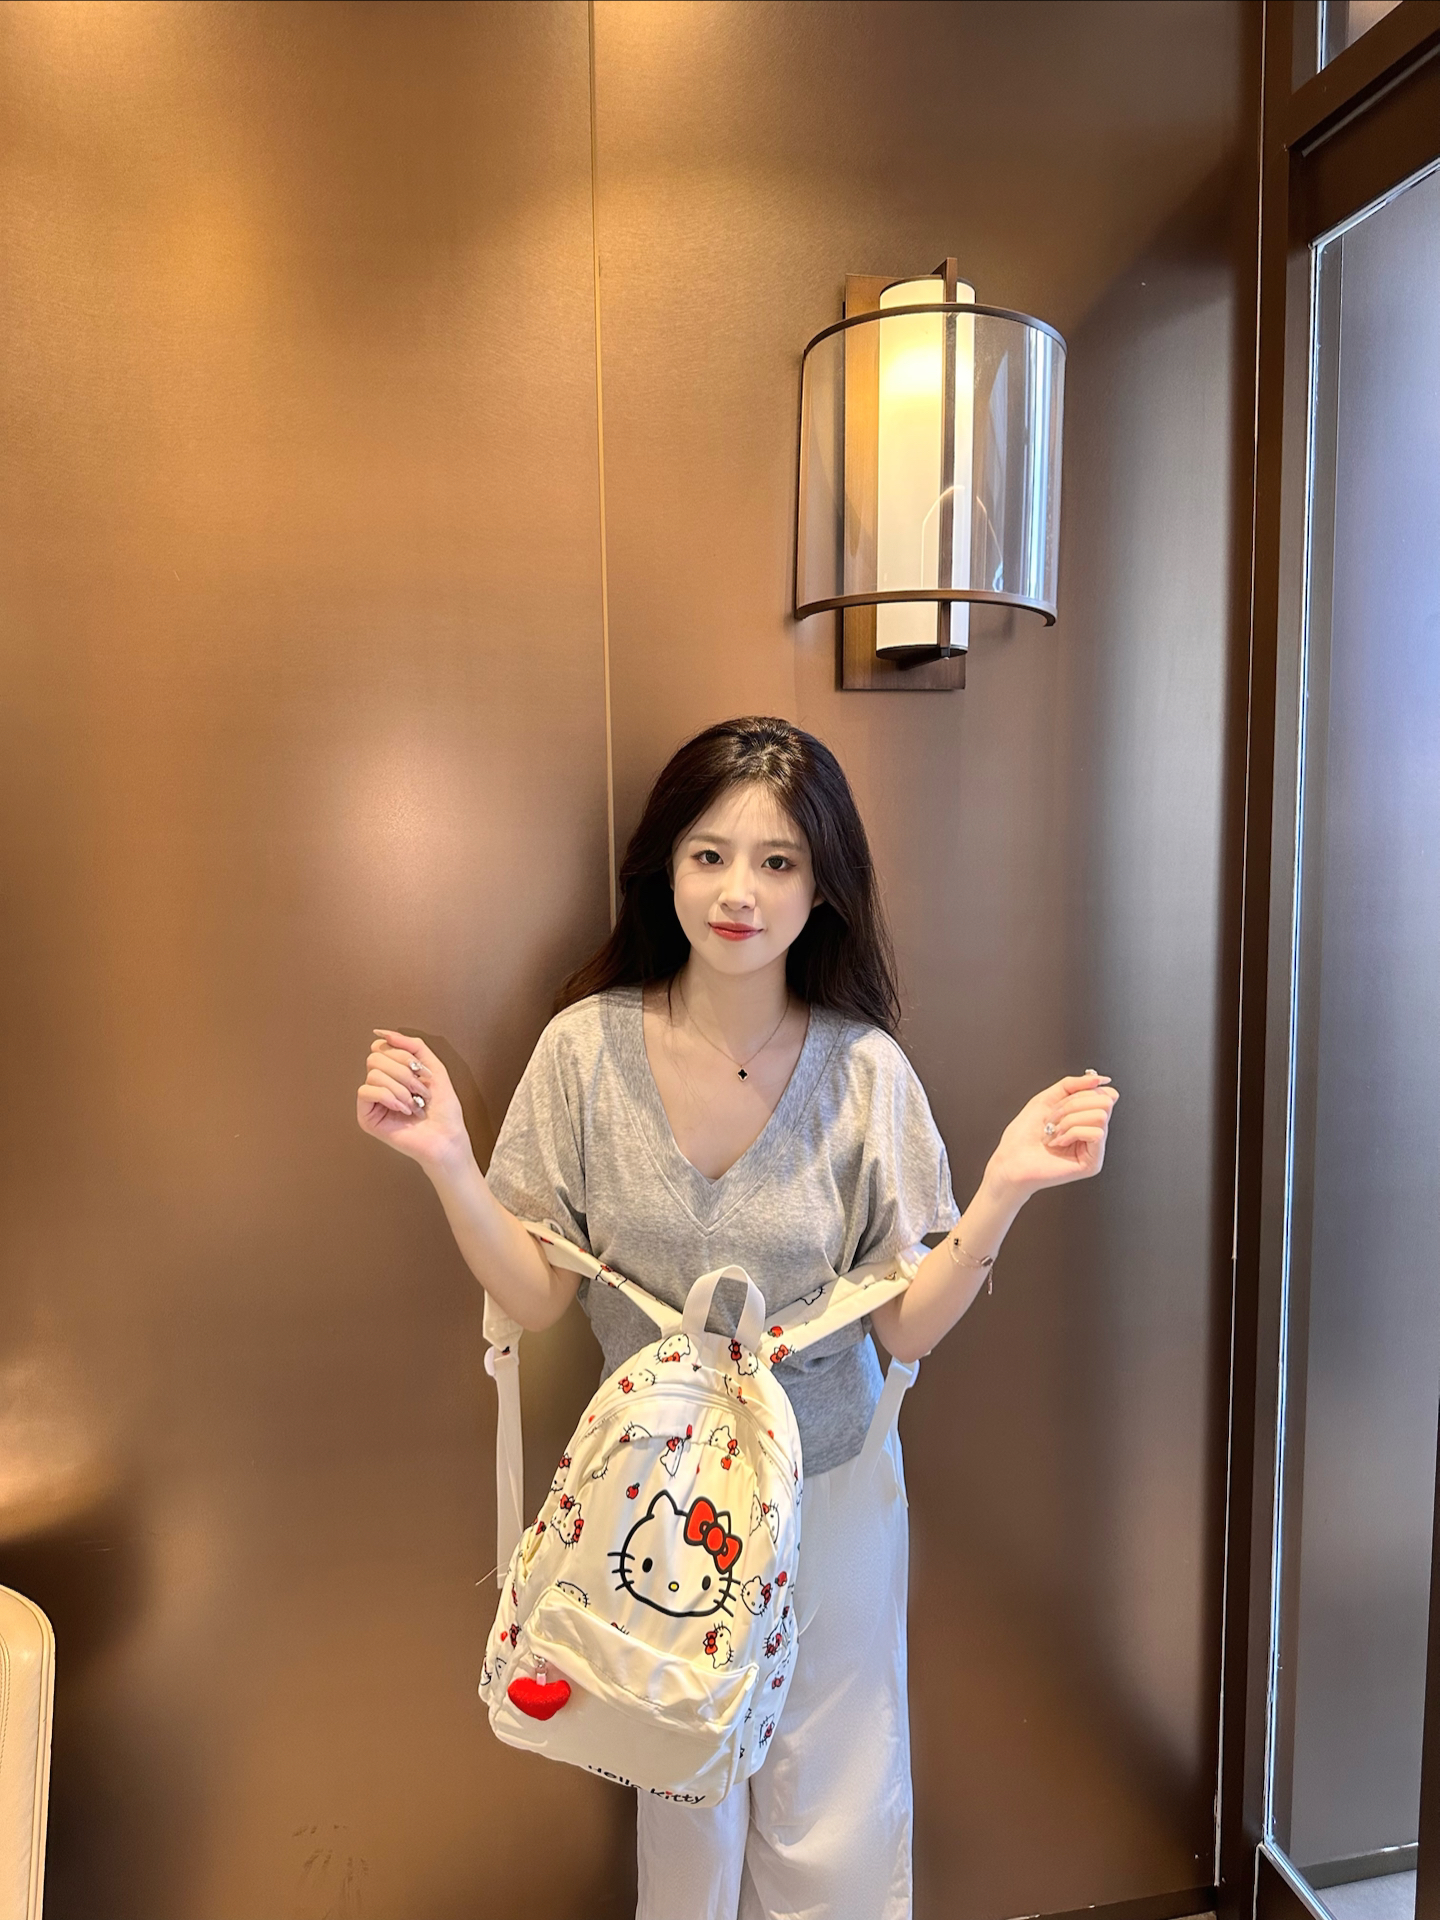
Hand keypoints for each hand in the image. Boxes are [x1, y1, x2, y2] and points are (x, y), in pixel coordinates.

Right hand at [356, 1029, 472, 1175]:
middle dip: (404, 1072)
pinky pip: (366, 1091)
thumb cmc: (443, 1109)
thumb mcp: (433, 1067)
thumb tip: (382, 1034)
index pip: (382, 1047)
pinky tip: (402, 1108)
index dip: (403, 1055)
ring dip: (401, 1088)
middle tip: (419, 1090)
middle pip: (375, 1058)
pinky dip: (389, 1096)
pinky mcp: (366, 1117)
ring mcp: (372, 1101)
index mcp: (393, 1072)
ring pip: (373, 1074)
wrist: (447, 1137)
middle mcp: (380, 1084)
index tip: (421, 1071)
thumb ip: (412, 1046)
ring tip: (414, 1103)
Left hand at [985, 1070, 1118, 1197]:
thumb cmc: (1023, 1134)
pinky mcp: (1093, 1163)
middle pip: (1104, 1102)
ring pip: (1101, 1117)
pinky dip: (1072, 1133)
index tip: (1064, 1099)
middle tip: (1054, 1119)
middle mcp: (1092, 1131)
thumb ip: (1073, 1085)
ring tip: (1054, 1132)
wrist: (1010, 1159)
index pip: (1104, 1094)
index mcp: (1084, 1117)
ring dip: (1070, 1120)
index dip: (1084, 1091)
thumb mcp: (1047, 1098)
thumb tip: (1101, 1079)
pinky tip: (1058, 1142)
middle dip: (1073, 1105)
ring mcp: (1094, 1148)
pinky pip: (1096, 1134)